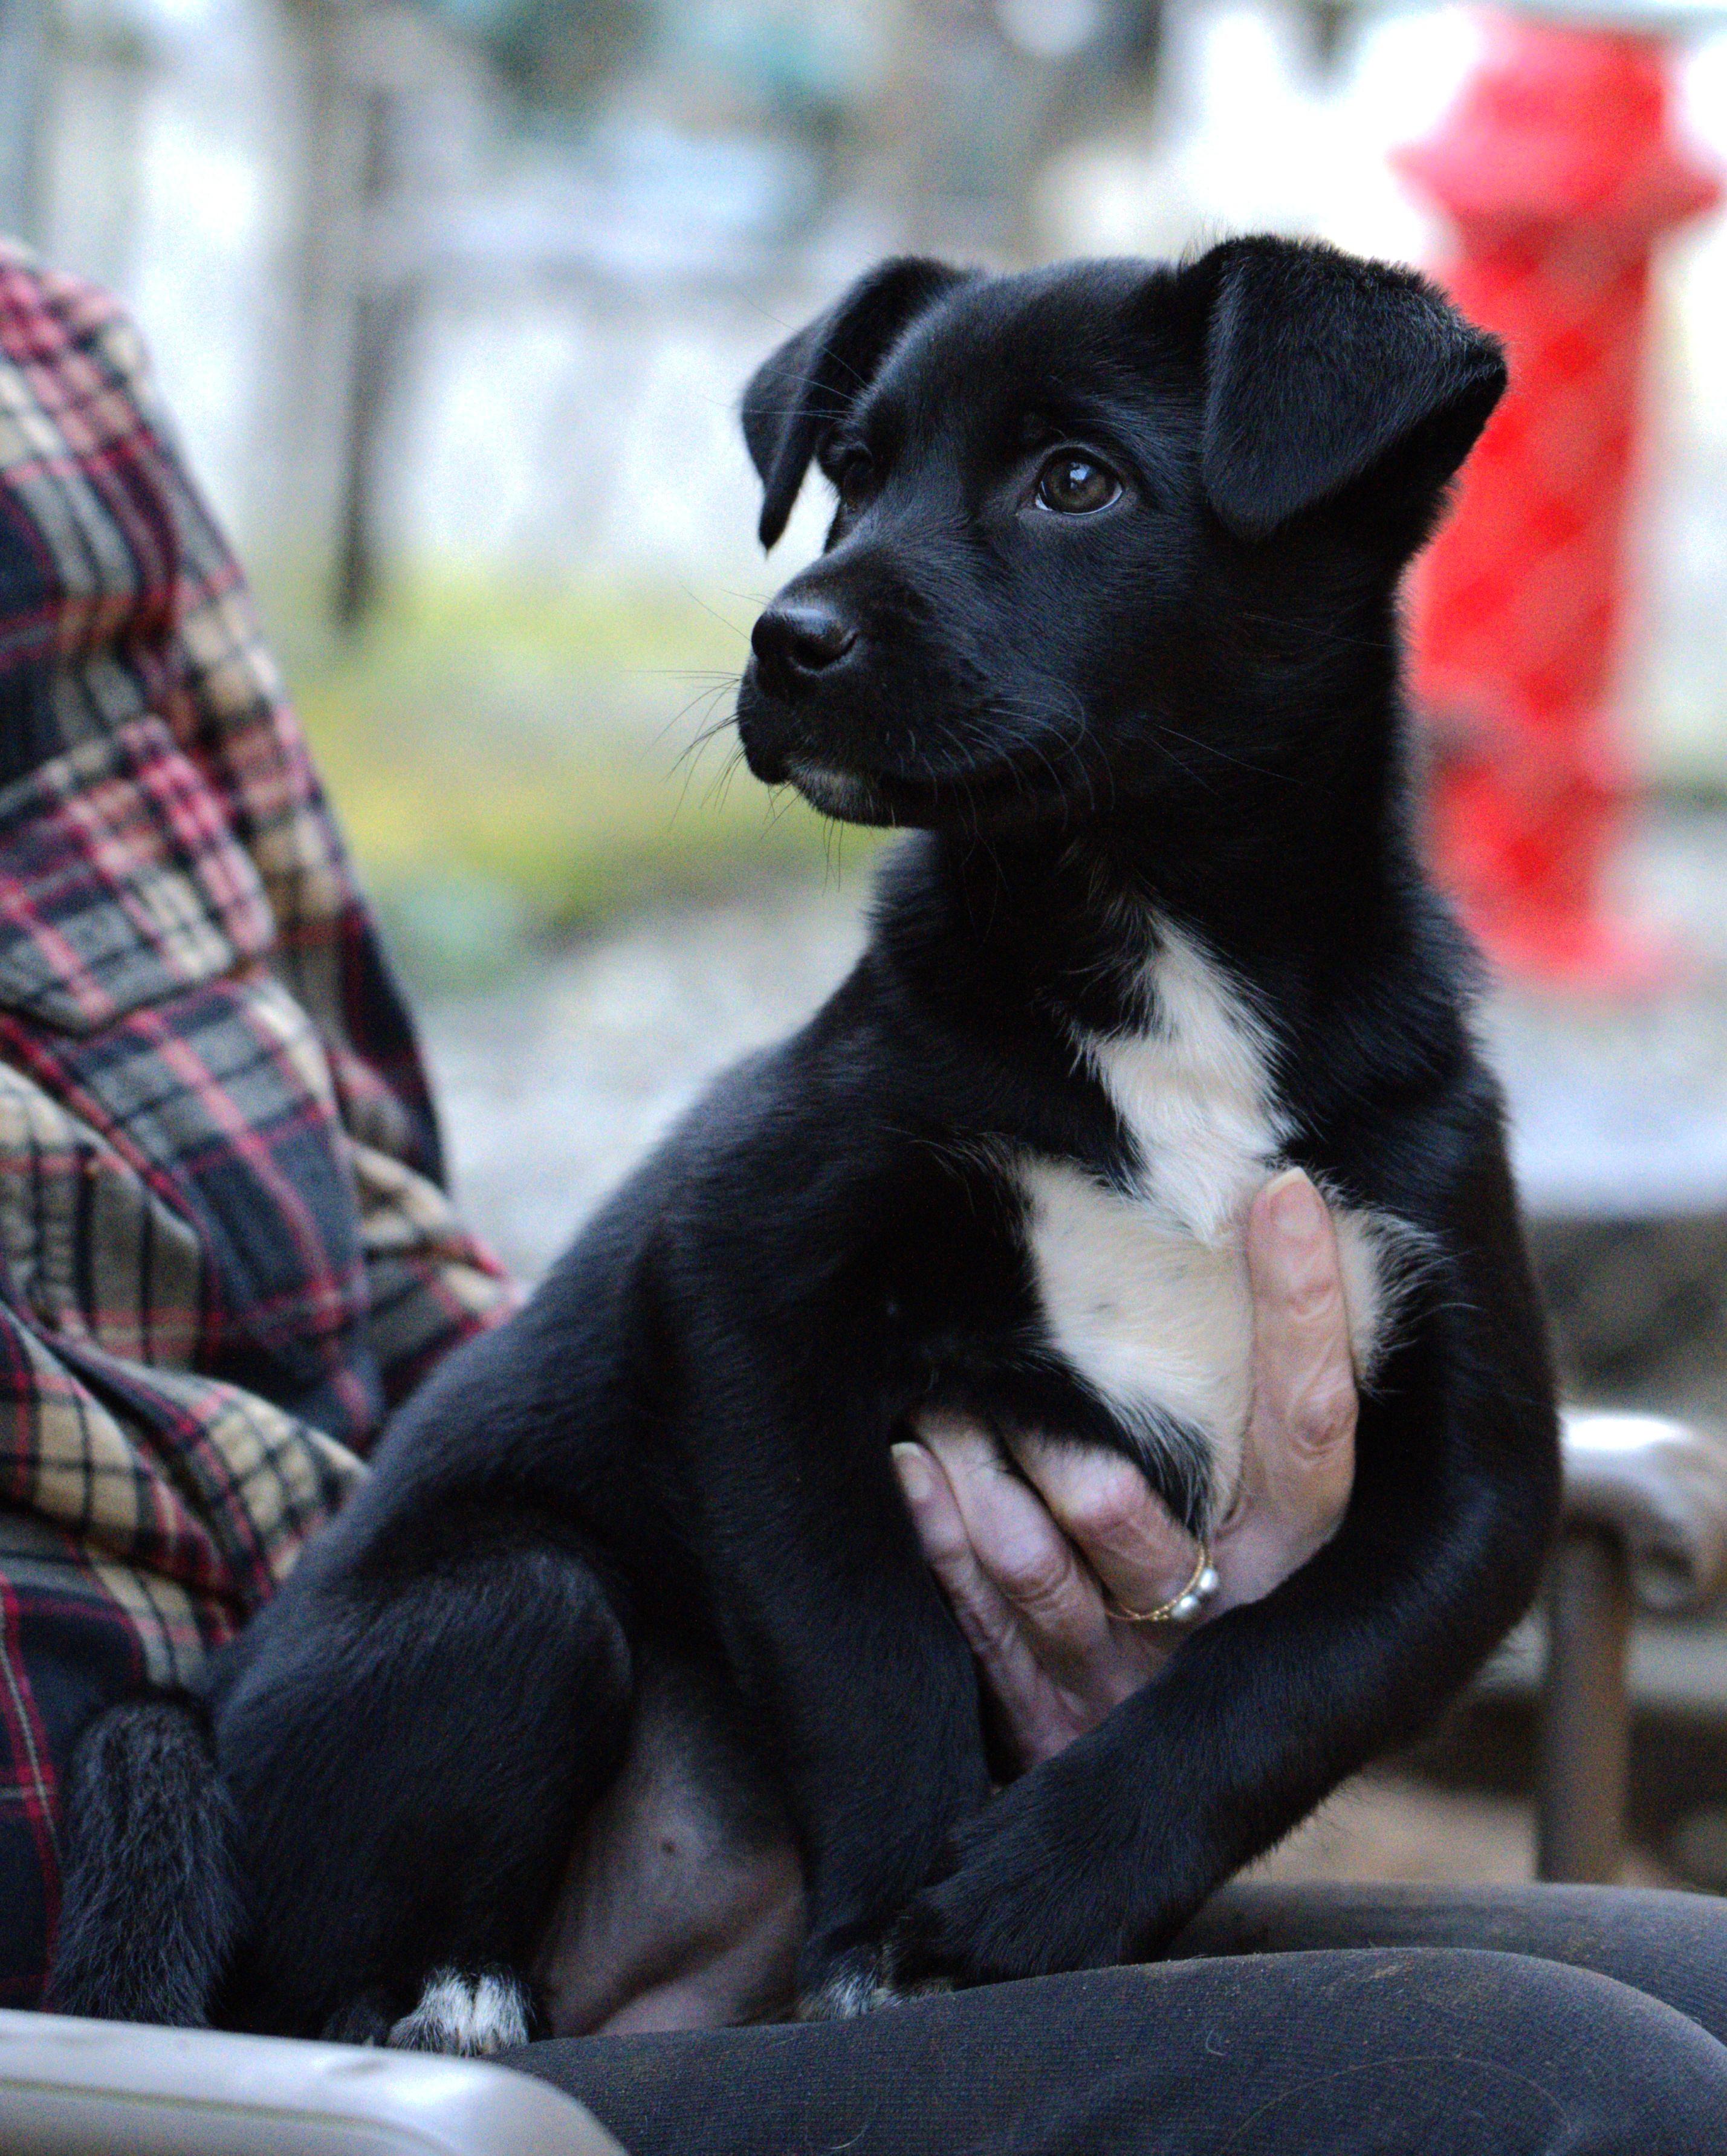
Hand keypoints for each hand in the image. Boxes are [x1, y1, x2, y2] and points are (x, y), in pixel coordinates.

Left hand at [891, 1167, 1356, 1771]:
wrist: (1157, 1788)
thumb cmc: (1209, 1583)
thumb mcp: (1256, 1506)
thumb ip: (1255, 1407)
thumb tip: (1274, 1219)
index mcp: (1291, 1557)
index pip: (1310, 1430)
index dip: (1305, 1314)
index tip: (1281, 1192)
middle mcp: (1219, 1615)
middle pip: (1131, 1509)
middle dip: (1054, 1434)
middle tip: (1007, 1352)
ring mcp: (1124, 1671)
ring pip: (1034, 1559)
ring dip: (975, 1468)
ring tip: (934, 1395)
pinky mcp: (1046, 1711)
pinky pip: (978, 1609)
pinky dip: (939, 1527)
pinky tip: (910, 1462)